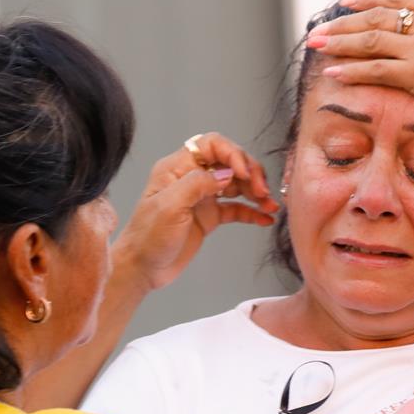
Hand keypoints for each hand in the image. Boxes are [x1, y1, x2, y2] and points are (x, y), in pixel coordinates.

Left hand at [111, 133, 278, 297]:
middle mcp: (191, 178)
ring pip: (236, 185)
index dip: (232, 154)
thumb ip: (197, 184)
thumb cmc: (147, 238)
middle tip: (262, 191)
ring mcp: (202, 197)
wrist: (142, 269)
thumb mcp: (169, 207)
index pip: (212, 145)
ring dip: (255, 192)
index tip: (245, 173)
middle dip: (250, 173)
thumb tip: (226, 173)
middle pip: (229, 162)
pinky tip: (265, 218)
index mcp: (177, 168)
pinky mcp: (209, 217)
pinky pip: (236, 208)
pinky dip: (252, 211)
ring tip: (270, 205)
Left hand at [302, 0, 413, 142]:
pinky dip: (352, 70)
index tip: (346, 3)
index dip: (369, 0)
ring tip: (316, 45)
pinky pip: (377, 70)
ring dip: (340, 42)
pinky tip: (332, 72)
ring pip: (372, 41)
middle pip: (378, 17)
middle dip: (344, 22)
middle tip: (319, 28)